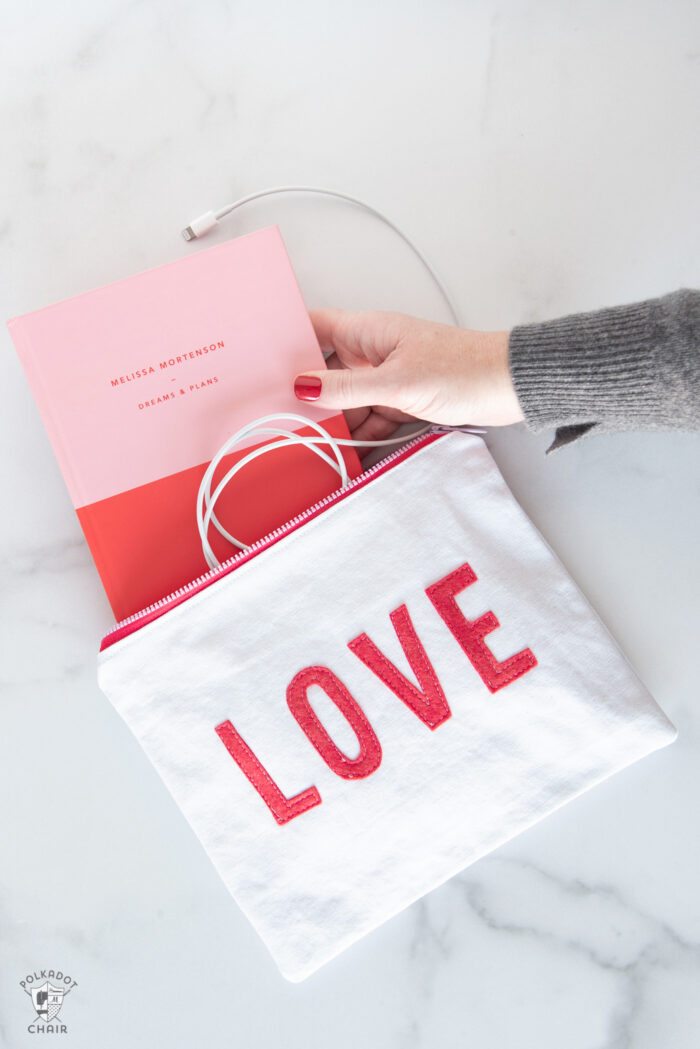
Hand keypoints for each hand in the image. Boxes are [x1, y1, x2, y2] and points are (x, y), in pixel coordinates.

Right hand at [294, 309, 523, 453]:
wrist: (510, 389)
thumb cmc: (464, 370)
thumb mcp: (397, 383)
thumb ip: (347, 388)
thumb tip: (302, 387)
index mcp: (368, 331)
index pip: (314, 326)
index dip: (285, 338)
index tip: (257, 361)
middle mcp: (372, 352)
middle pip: (324, 371)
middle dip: (305, 393)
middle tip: (278, 414)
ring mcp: (386, 379)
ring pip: (345, 400)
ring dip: (333, 421)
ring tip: (309, 443)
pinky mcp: (401, 402)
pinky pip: (368, 419)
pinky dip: (358, 435)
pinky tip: (344, 452)